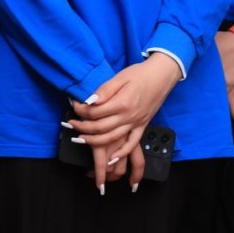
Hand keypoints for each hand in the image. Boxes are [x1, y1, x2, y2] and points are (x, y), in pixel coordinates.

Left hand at [69, 56, 182, 191]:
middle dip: (82, 127)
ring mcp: (136, 123)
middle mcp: (129, 116)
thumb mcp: (120, 77)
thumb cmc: (140, 74)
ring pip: (113, 138)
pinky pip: (133, 143)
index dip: (80, 110)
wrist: (162, 76)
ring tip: (80, 139)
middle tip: (71, 124)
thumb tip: (89, 101)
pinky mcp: (143, 126)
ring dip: (95, 141)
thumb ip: (104, 90)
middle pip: (100, 127)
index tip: (73, 105)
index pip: (94, 112)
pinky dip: (122, 153)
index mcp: (121, 103)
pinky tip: (112, 158)